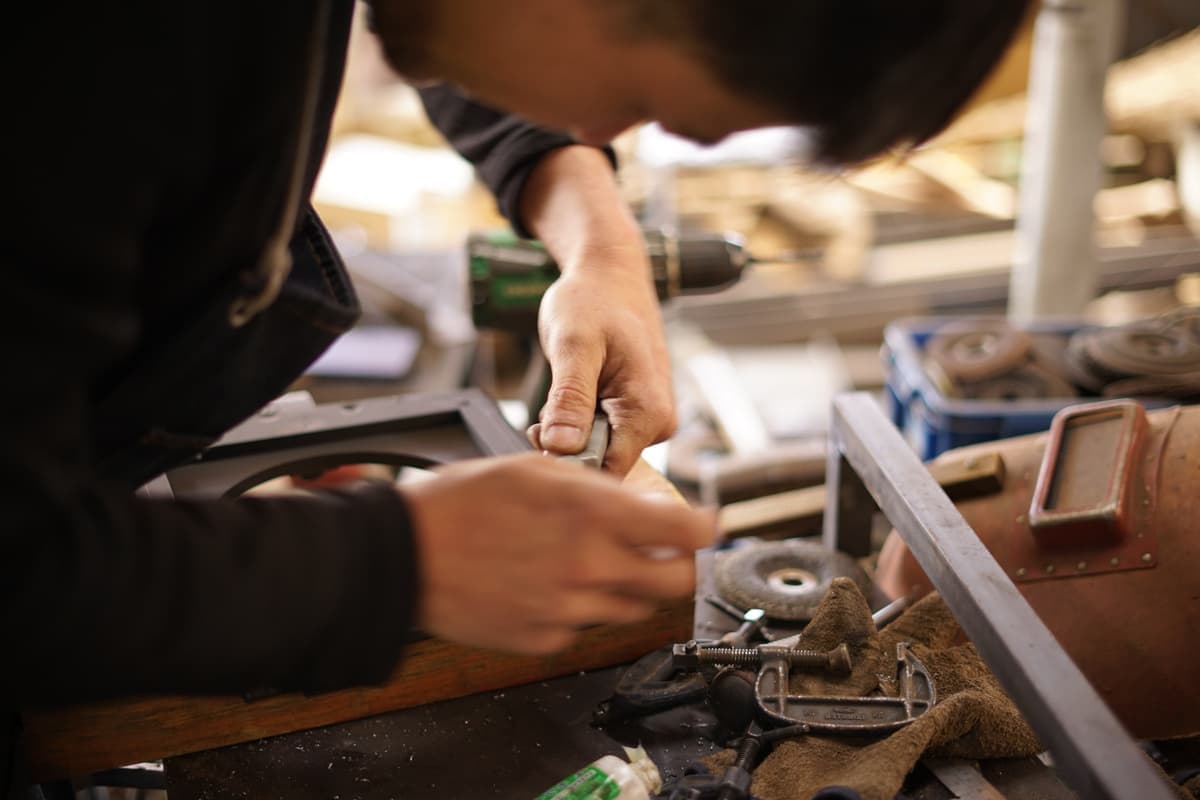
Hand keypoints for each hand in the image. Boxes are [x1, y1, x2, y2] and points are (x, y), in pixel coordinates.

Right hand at [401, 453, 714, 654]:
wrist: (404, 556)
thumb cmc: (459, 504)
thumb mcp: (534, 470)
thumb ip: (594, 487)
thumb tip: (636, 504)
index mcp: (593, 515)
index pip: (687, 532)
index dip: (703, 526)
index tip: (703, 525)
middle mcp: (590, 566)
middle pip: (674, 581)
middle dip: (675, 563)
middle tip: (662, 550)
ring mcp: (570, 609)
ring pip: (632, 607)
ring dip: (628, 586)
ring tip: (592, 562)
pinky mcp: (546, 639)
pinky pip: (585, 626)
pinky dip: (581, 607)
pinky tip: (551, 583)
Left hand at [528, 250, 675, 475]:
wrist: (608, 277)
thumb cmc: (593, 301)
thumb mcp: (573, 345)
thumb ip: (569, 398)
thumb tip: (562, 447)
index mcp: (649, 411)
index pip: (608, 471)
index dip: (567, 464)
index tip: (538, 438)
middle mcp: (658, 423)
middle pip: (602, 465)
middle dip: (565, 448)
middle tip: (540, 415)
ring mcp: (649, 420)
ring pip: (599, 453)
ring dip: (568, 436)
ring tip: (557, 399)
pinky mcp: (636, 416)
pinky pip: (601, 438)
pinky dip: (576, 425)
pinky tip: (569, 400)